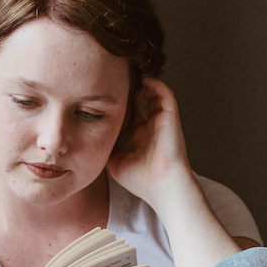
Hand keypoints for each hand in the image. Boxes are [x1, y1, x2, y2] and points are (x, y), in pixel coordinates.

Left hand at [108, 77, 194, 211]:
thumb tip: (96, 140)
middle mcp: (152, 128)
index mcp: (142, 139)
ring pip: (154, 94)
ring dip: (142, 85)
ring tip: (127, 80)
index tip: (105, 100)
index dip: (121, 107)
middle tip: (114, 84)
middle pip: (143, 103)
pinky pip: (165, 93)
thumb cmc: (142, 181)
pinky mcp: (170, 117)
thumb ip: (108, 150)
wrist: (163, 186)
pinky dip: (155, 84)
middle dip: (130, 92)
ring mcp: (162, 122)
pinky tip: (142, 80)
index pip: (132, 116)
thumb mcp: (117, 165)